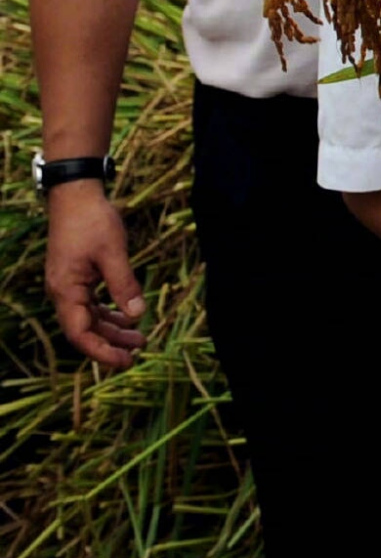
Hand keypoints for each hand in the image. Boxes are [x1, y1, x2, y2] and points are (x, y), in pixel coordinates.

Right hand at [45, 183, 145, 368]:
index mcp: (66, 291)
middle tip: (139, 352)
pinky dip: (108, 312)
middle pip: (85, 329)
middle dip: (111, 343)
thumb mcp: (113, 253)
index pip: (80, 334)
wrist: (76, 195)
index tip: (124, 362)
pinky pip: (91, 303)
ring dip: (112, 329)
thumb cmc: (92, 221)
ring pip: (89, 317)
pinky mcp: (77, 276)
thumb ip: (124, 284)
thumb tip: (137, 314)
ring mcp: (69, 285)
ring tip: (140, 338)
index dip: (101, 352)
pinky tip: (127, 316)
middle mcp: (63, 292)